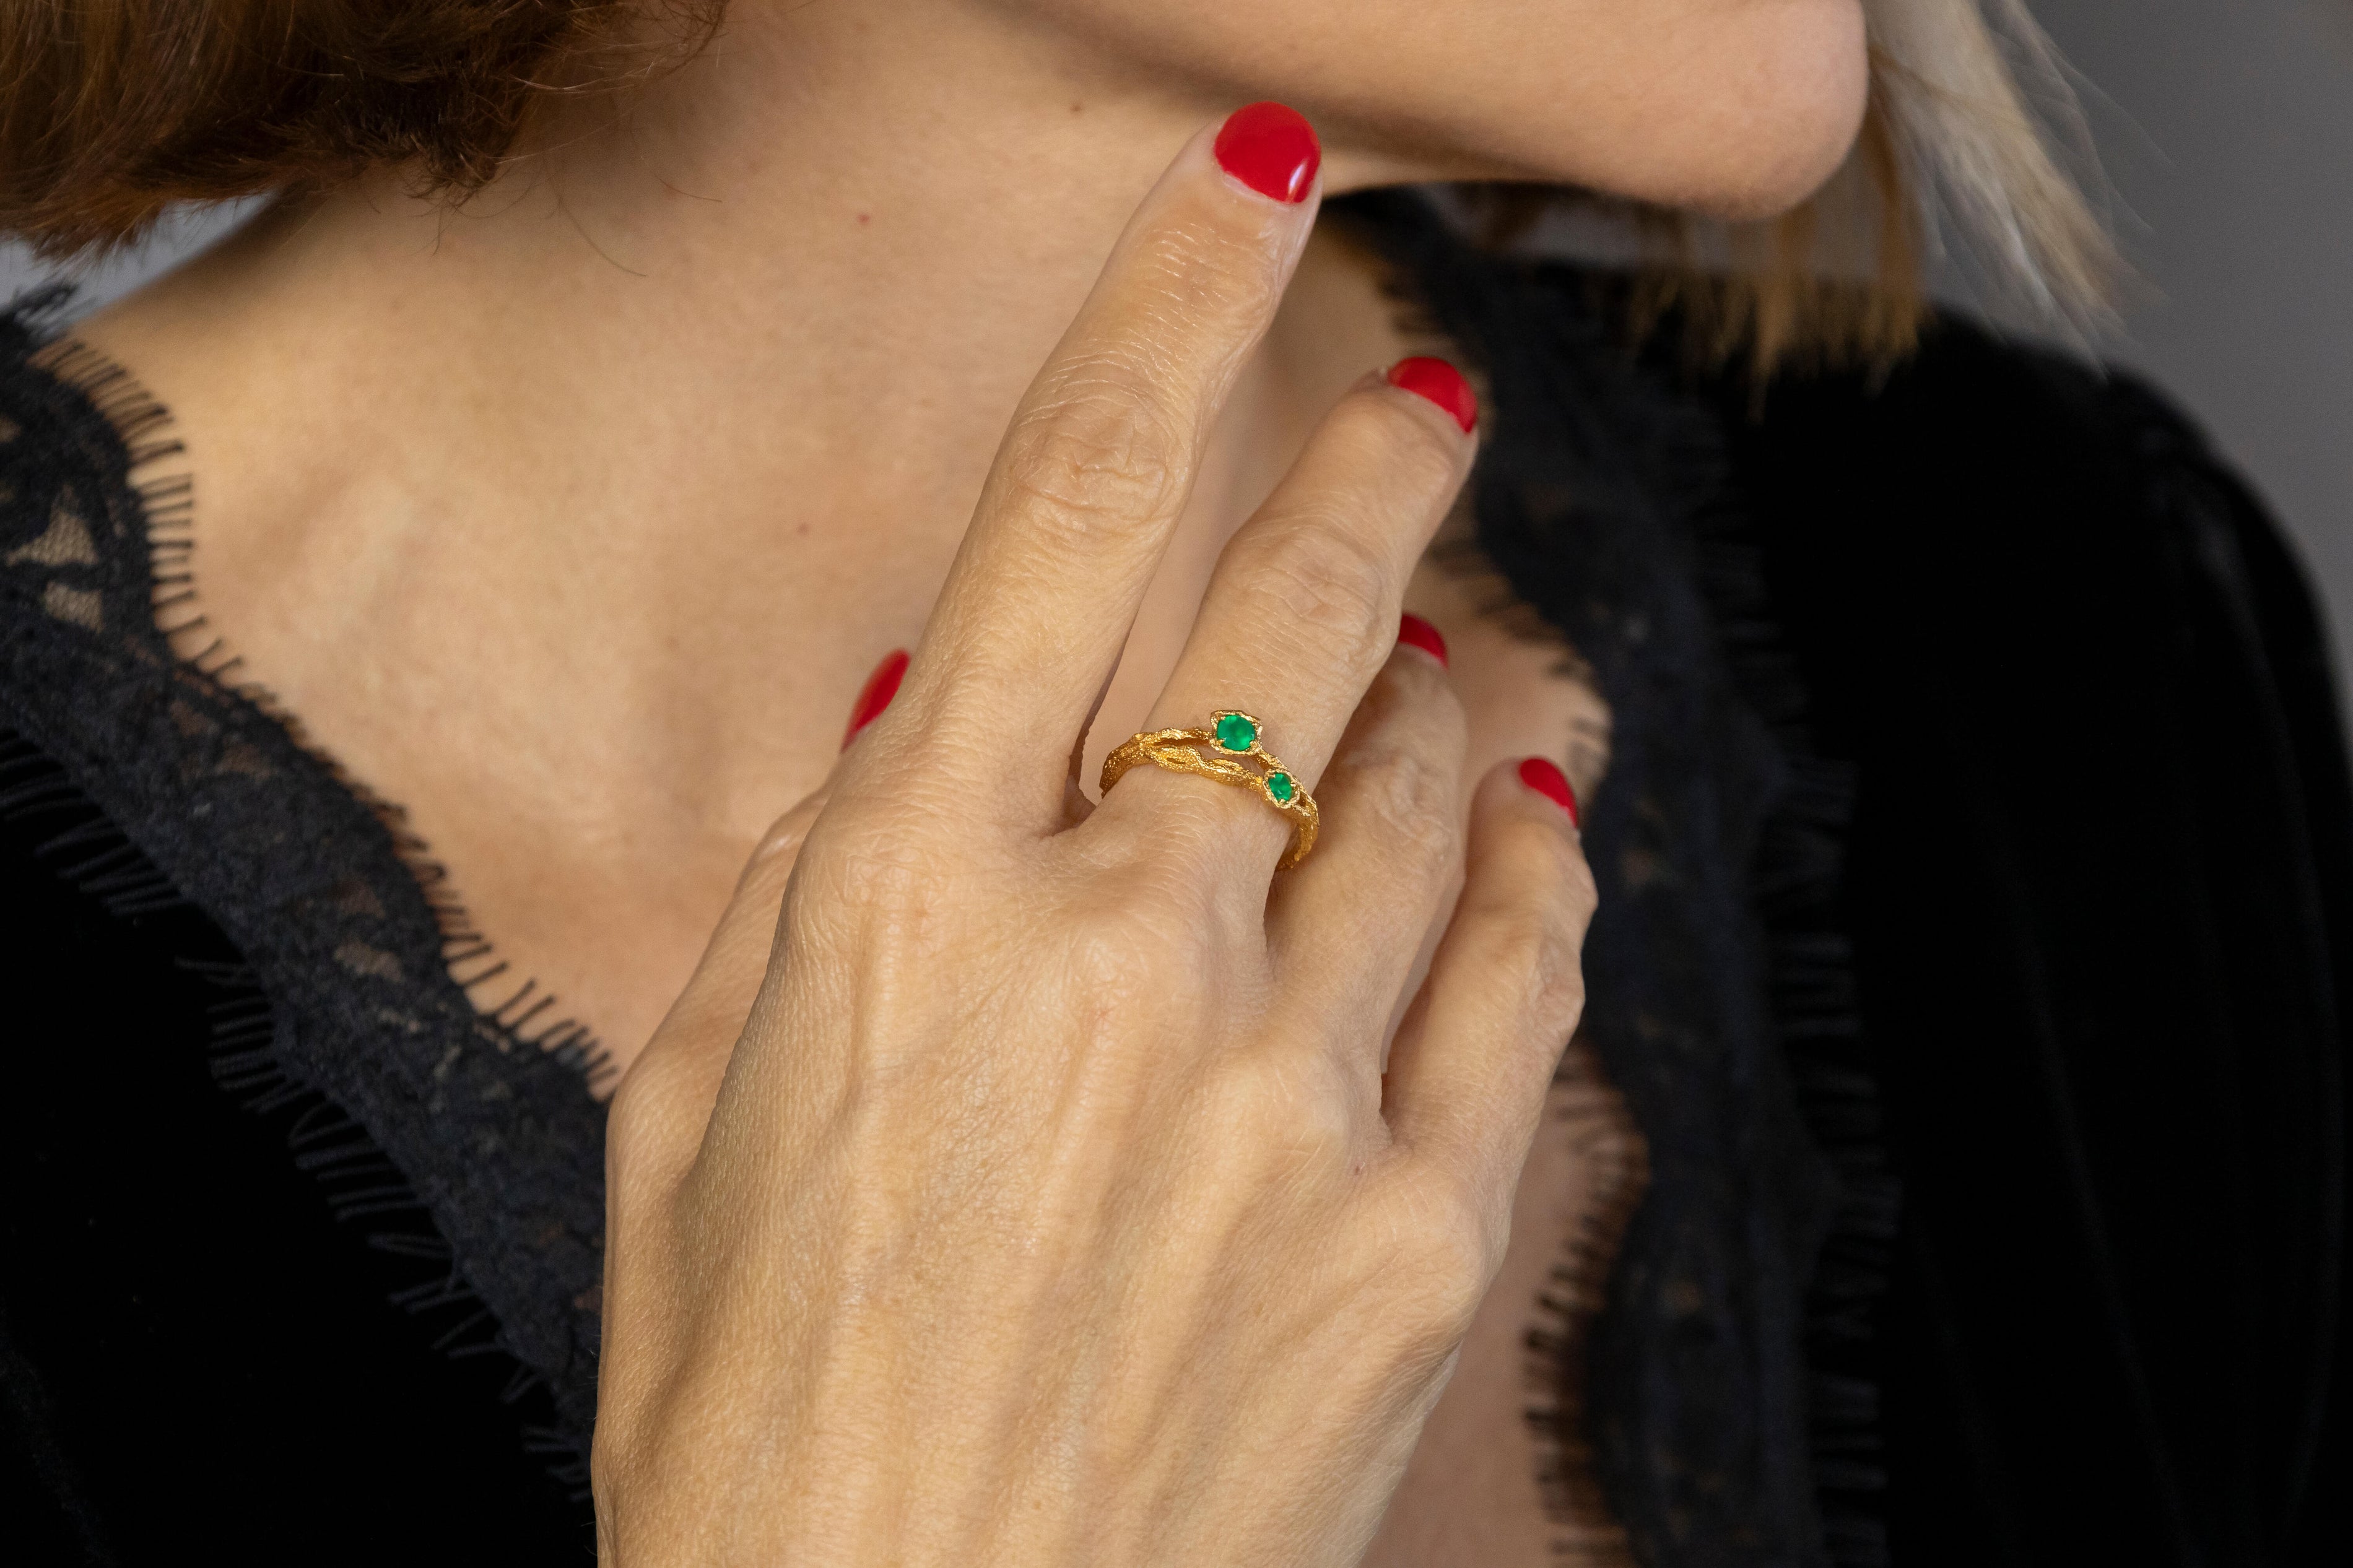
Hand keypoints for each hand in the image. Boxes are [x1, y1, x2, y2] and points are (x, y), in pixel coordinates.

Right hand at [593, 105, 1596, 1566]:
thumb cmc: (757, 1419)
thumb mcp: (686, 1122)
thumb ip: (812, 889)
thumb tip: (934, 711)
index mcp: (910, 905)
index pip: (1057, 519)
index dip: (1158, 314)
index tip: (1237, 188)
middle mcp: (1118, 956)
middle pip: (1290, 614)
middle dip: (1369, 462)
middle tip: (1418, 387)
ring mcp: (1291, 1092)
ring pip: (1420, 783)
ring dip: (1435, 683)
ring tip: (1444, 644)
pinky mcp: (1416, 1231)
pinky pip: (1512, 971)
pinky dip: (1522, 864)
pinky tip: (1521, 811)